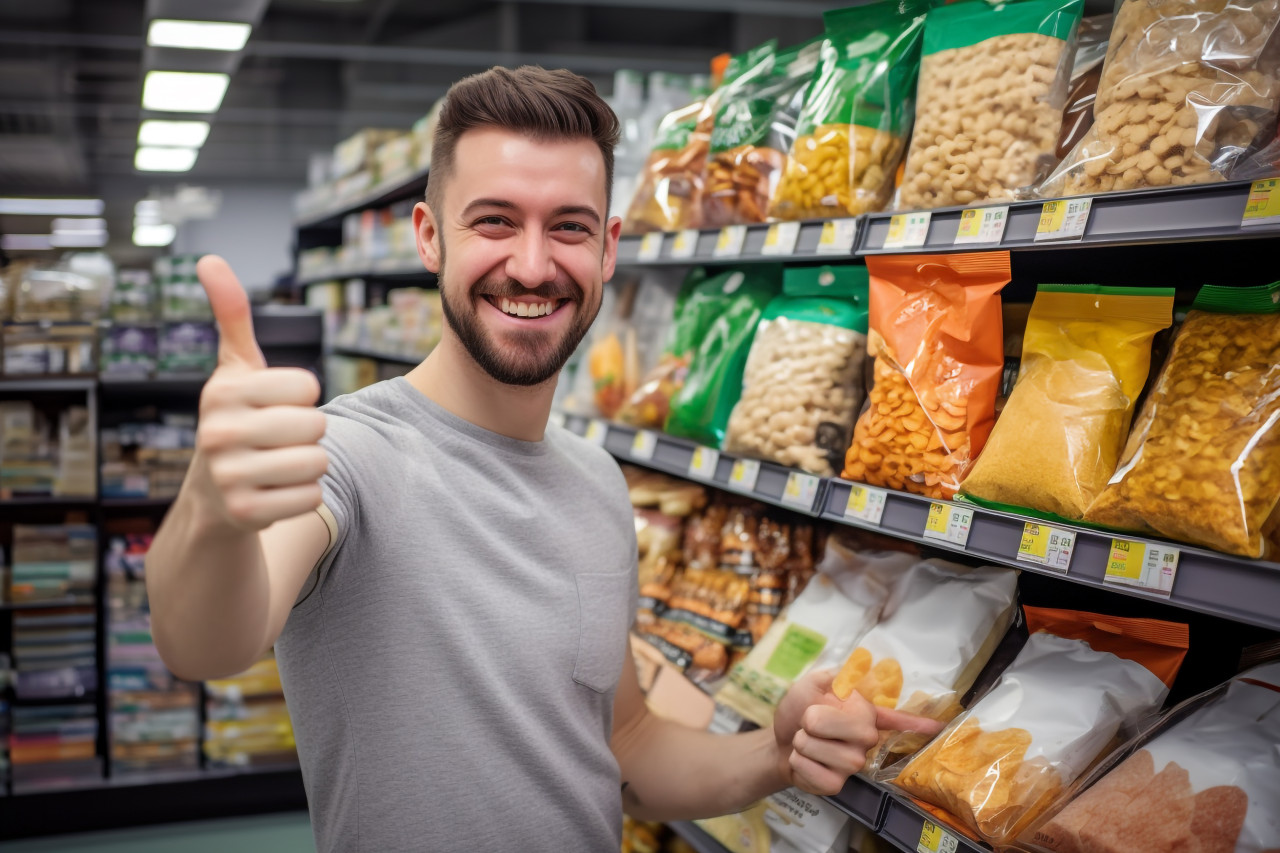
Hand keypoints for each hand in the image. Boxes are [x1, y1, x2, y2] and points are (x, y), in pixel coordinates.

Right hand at [189, 255, 327, 530]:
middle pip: (317, 425)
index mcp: (222, 391)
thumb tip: (209, 258)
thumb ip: (232, 316)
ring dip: (310, 464)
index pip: (307, 385)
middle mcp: (218, 432)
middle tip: (279, 440)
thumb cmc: (238, 419)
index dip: (302, 396)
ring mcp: (229, 475)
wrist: (212, 496)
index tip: (275, 405)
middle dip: (310, 433)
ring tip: (278, 464)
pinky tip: (276, 491)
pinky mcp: (246, 513)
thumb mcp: (236, 369)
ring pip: (319, 462)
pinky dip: (304, 495)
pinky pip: (312, 497)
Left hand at [772, 669, 945, 796]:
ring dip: (806, 744)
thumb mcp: (813, 684)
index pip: (897, 718)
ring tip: (803, 740)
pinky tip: (801, 760)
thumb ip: (837, 676)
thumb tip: (863, 664)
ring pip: (838, 756)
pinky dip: (802, 765)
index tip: (940, 726)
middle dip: (818, 722)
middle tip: (808, 721)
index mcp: (864, 711)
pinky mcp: (837, 785)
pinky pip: (824, 777)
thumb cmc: (799, 709)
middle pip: (858, 731)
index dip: (918, 723)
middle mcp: (865, 738)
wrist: (777, 740)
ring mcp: (853, 763)